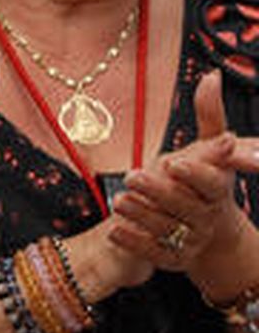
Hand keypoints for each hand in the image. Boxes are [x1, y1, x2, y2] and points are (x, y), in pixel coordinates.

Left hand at [110, 71, 252, 281]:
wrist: (210, 233)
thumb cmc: (204, 181)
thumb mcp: (207, 148)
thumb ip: (208, 115)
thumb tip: (210, 74)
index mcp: (219, 189)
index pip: (212, 183)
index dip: (194, 174)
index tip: (172, 161)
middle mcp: (208, 216)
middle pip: (185, 206)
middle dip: (159, 191)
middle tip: (132, 176)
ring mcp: (192, 239)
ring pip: (168, 229)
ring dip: (143, 215)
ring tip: (119, 201)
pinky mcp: (174, 258)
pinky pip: (154, 253)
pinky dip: (134, 242)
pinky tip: (113, 229)